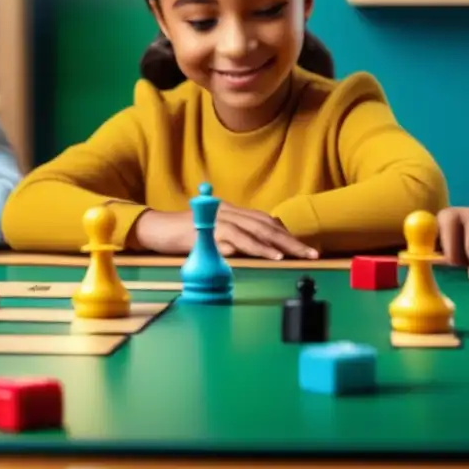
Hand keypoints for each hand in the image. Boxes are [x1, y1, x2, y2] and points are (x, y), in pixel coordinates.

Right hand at [133, 204, 317, 259]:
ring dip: (274, 244)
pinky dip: (251, 247)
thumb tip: (259, 247)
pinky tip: (263, 255)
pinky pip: (233, 240)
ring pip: (253, 230)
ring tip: (292, 256)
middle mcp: (230, 212)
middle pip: (266, 225)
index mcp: (234, 212)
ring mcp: (219, 220)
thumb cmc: (185, 233)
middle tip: (311, 254)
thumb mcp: (215, 234)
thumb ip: (236, 238)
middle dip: (291, 241)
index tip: (305, 247)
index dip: (287, 234)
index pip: (267, 221)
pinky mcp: (208, 232)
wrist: (156, 227)